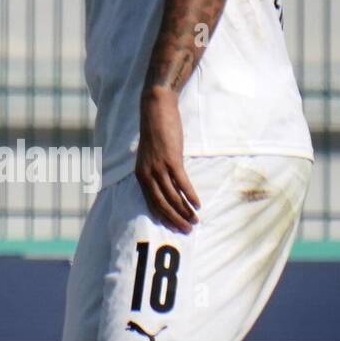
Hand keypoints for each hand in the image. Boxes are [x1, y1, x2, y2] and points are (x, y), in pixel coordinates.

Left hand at [135, 88, 200, 233]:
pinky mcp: (171, 160)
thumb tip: (169, 187)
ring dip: (185, 211)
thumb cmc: (155, 132)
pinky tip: (198, 204)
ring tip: (195, 221)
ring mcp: (158, 167)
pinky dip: (190, 196)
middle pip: (161, 204)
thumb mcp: (151, 156)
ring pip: (172, 197)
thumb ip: (157, 172)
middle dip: (175, 219)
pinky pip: (182, 183)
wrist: (156, 110)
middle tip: (188, 230)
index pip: (151, 203)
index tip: (174, 228)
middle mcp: (147, 174)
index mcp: (141, 174)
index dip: (164, 217)